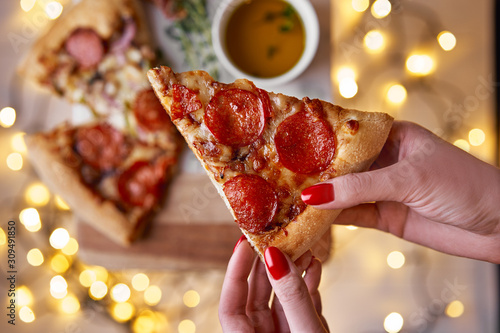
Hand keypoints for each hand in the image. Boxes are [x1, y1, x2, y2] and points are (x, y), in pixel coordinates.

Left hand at [219, 236, 328, 331]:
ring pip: (280, 299)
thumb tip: (276, 258)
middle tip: (277, 239)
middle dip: (269, 265)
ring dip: (292, 272)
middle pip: (256, 296)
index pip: (229, 305)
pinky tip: (314, 268)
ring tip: (302, 250)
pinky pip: (300, 306)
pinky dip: (307, 286)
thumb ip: (292, 298)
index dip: (235, 272)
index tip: (245, 244)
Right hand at [301, 121, 499, 263]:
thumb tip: (313, 195)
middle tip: (275, 173)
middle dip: (311, 171)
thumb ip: (359, 187)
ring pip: (341, 192)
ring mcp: (381, 190)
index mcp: (392, 137)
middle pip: (339, 165)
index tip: (286, 140)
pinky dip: (328, 218)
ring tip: (283, 197)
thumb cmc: (463, 186)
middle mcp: (383, 161)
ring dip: (316, 196)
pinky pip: (350, 215)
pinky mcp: (383, 216)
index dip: (318, 138)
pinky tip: (306, 218)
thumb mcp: (409, 178)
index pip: (347, 134)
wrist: (498, 226)